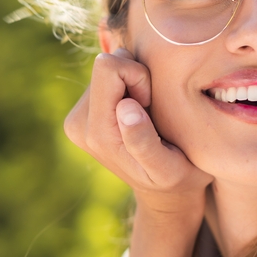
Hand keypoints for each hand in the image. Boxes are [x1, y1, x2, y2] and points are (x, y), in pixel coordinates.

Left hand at [64, 47, 212, 221]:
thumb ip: (144, 141)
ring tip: (149, 116)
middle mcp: (78, 122)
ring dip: (135, 85)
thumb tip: (124, 107)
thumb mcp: (168, 167)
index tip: (152, 105)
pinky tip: (141, 114)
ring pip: (109, 69)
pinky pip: (109, 76)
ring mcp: (79, 116)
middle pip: (106, 63)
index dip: (139, 77)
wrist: (164, 192)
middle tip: (152, 111)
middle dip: (137, 79)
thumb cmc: (177, 179)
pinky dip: (130, 87)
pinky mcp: (85, 110)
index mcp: (97, 133)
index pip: (108, 68)